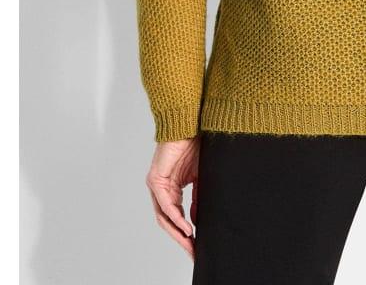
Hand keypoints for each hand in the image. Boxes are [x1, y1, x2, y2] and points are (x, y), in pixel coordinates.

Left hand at [145, 136, 200, 260]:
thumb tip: (197, 221)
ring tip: (190, 243)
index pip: (177, 217)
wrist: (189, 124)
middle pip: (168, 221)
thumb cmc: (195, 145)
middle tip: (193, 252)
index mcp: (172, 188)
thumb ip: (197, 198)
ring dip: (177, 233)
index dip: (186, 234)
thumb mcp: (200, 178)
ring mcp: (157, 185)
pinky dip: (176, 217)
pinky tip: (186, 227)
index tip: (197, 246)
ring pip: (164, 216)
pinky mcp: (155, 180)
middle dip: (181, 239)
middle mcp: (161, 189)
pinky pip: (165, 204)